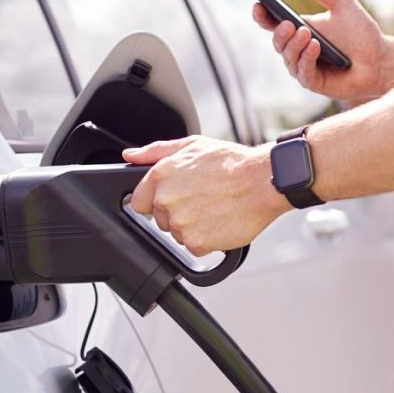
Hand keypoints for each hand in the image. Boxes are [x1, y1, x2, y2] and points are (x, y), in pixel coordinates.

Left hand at [123, 136, 290, 256]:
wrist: (263, 182)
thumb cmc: (232, 162)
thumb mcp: (192, 145)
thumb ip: (155, 151)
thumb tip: (130, 156)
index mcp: (161, 175)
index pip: (140, 200)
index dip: (157, 200)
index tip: (175, 197)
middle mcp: (166, 200)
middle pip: (160, 218)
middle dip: (177, 211)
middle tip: (202, 199)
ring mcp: (181, 223)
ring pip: (177, 233)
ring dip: (193, 226)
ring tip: (214, 207)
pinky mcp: (197, 243)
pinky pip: (194, 247)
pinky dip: (207, 238)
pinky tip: (219, 221)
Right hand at [253, 0, 388, 101]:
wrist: (381, 59)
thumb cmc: (361, 33)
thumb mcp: (343, 4)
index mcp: (300, 30)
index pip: (273, 23)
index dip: (262, 15)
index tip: (258, 4)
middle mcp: (298, 50)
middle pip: (278, 42)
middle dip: (280, 33)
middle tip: (289, 23)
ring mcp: (304, 67)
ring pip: (288, 58)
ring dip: (295, 46)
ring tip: (307, 33)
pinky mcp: (314, 83)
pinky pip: (303, 72)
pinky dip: (307, 59)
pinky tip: (315, 47)